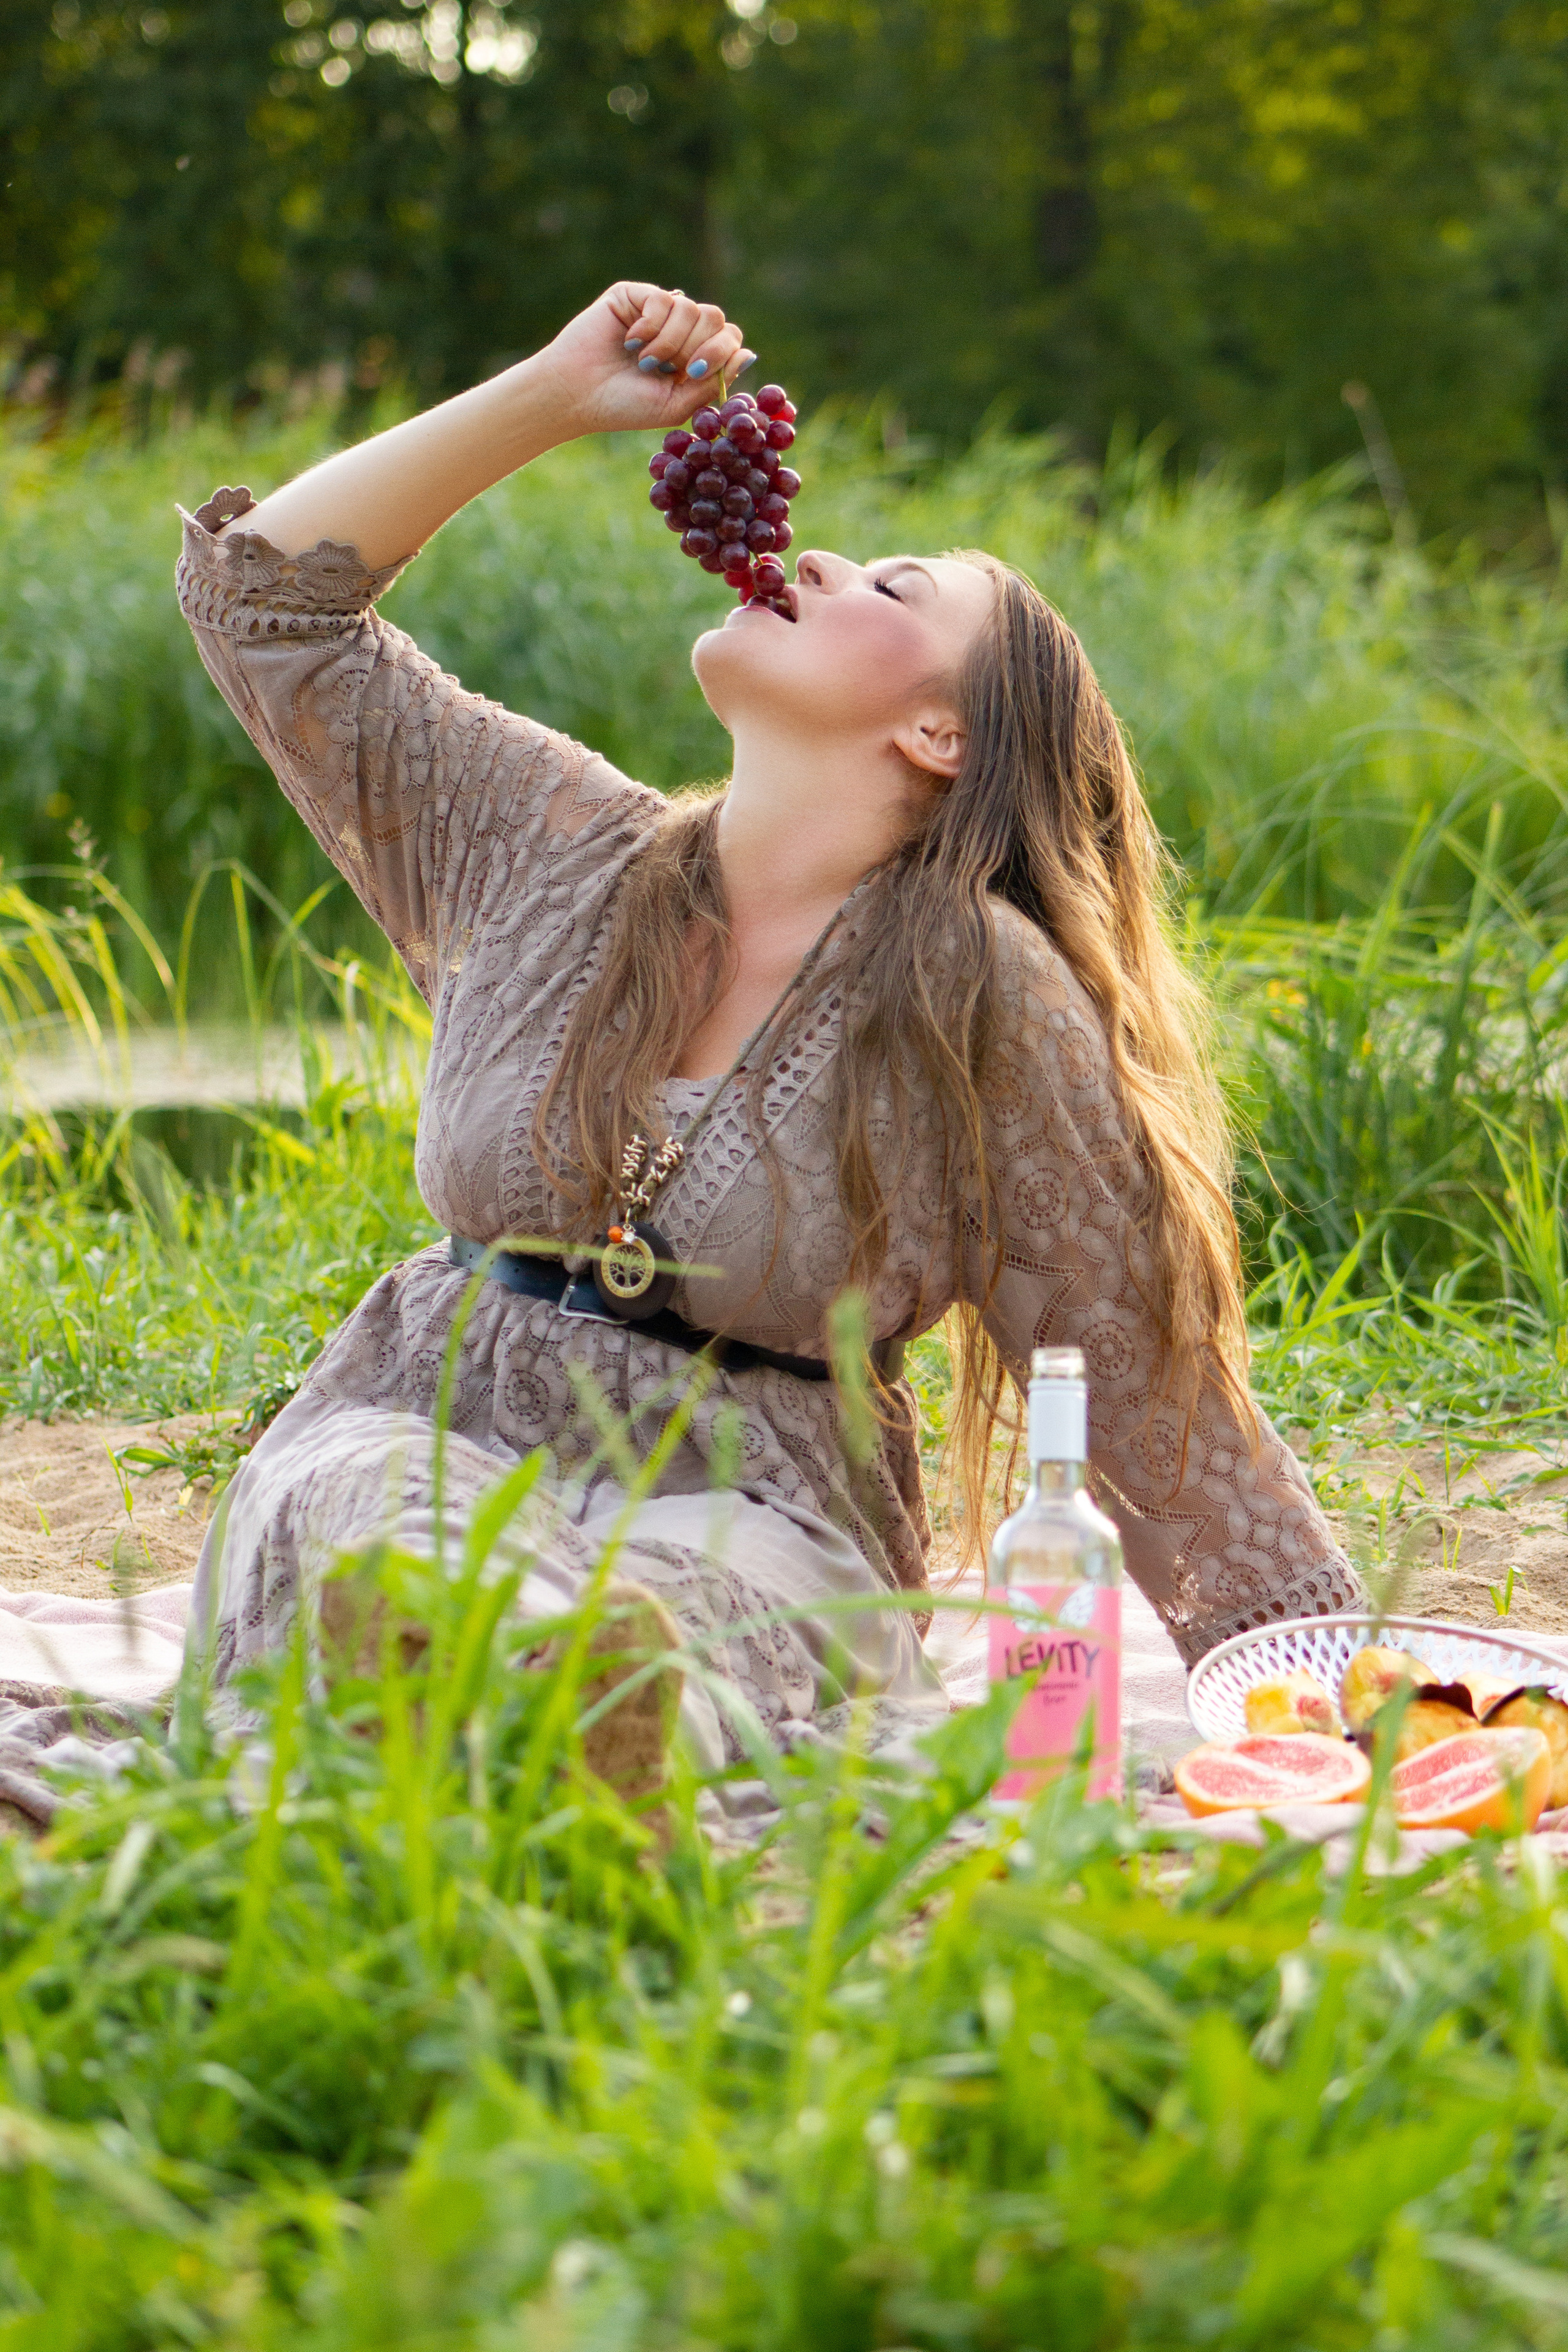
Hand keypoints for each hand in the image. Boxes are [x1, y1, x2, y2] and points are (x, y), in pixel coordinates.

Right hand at [531, 282, 755, 439]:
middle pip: (716, 319)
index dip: (721, 353)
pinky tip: (631, 342)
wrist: (578, 395)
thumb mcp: (677, 406)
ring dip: (670, 343)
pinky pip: (664, 300)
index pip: (730, 339)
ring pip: (692, 309)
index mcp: (693, 357)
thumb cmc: (623, 406)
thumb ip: (712, 384)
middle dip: (697, 348)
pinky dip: (651, 326)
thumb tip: (749, 354)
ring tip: (645, 362)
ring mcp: (657, 311)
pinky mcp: (635, 295)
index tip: (695, 373)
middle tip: (671, 369)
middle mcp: (679, 331)